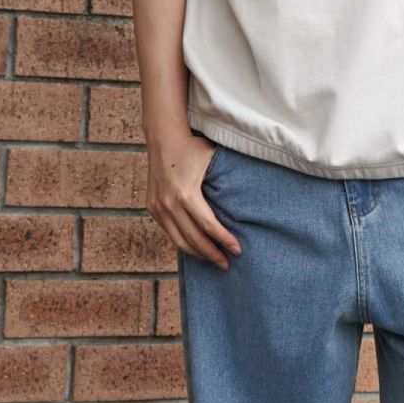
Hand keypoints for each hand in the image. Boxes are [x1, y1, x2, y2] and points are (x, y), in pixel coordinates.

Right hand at [145, 135, 241, 269]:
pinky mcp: (152, 208)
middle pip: (194, 239)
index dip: (224, 240)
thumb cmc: (193, 148)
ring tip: (214, 260)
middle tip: (227, 263)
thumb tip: (250, 202)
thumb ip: (226, 183)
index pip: (209, 226)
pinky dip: (184, 243)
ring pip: (179, 241)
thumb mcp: (213, 162)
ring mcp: (158, 208)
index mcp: (186, 194)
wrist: (163, 139)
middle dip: (212, 254)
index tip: (238, 250)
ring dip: (198, 254)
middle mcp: (169, 204)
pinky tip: (197, 248)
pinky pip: (170, 233)